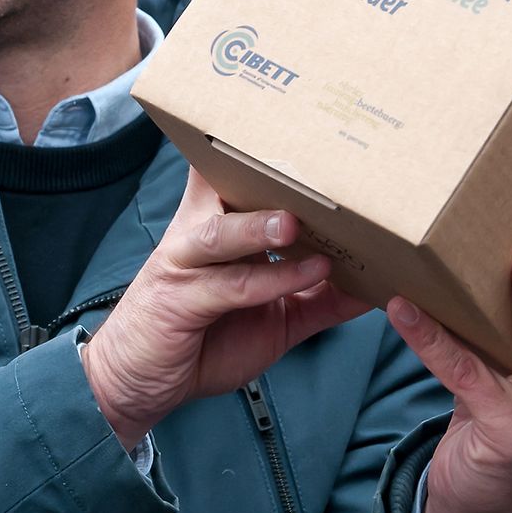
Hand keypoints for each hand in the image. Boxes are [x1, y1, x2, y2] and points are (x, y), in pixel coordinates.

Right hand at [82, 167, 368, 449]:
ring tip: (296, 223)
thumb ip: (317, 299)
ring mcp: (185, 262)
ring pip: (221, 233)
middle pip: (226, 187)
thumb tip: (374, 287)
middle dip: (265, 172)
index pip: (239, 172)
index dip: (267, 149)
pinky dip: (272, 280)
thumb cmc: (201, 338)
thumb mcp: (274, 318)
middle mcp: (197, 231)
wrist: (137, 380)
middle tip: (313, 165)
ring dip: (260, 226)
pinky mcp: (181, 300)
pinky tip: (311, 273)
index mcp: (217, 222)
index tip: (314, 131)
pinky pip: (230, 285)